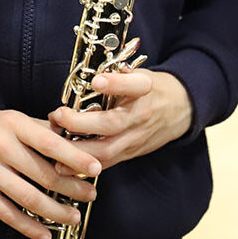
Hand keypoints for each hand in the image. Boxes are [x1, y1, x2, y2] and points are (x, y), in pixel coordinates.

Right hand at [0, 102, 101, 238]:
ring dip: (55, 211)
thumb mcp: (12, 118)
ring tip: (73, 216)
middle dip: (72, 188)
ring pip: (28, 198)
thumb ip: (41, 129)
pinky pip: (6, 213)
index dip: (76, 157)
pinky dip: (28, 226)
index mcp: (14, 125)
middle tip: (91, 195)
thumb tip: (74, 138)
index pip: (51, 143)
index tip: (97, 167)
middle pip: (44, 174)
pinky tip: (44, 233)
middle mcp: (1, 148)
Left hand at [48, 69, 192, 169]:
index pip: (134, 85)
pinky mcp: (131, 153)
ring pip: (107, 150)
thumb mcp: (140, 73)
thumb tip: (90, 74)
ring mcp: (136, 137)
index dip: (115, 83)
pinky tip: (63, 165)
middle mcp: (141, 115)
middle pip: (113, 124)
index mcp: (146, 89)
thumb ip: (118, 74)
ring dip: (78, 150)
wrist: (181, 109)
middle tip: (59, 115)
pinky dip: (84, 164)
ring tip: (56, 143)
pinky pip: (107, 163)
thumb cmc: (154, 88)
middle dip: (81, 123)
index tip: (96, 81)